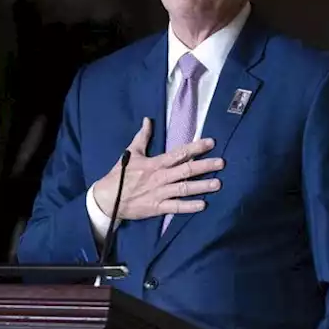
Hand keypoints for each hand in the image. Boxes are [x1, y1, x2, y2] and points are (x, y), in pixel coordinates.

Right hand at [91, 117, 223, 220]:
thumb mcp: (130, 153)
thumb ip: (142, 137)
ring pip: (184, 189)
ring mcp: (159, 193)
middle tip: (221, 163)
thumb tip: (148, 120)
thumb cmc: (119, 176)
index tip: (211, 142)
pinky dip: (189, 206)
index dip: (195, 147)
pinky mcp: (157, 207)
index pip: (179, 153)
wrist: (106, 199)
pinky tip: (203, 205)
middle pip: (186, 170)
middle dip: (205, 166)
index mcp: (154, 163)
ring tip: (217, 184)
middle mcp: (160, 178)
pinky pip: (176, 207)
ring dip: (202, 186)